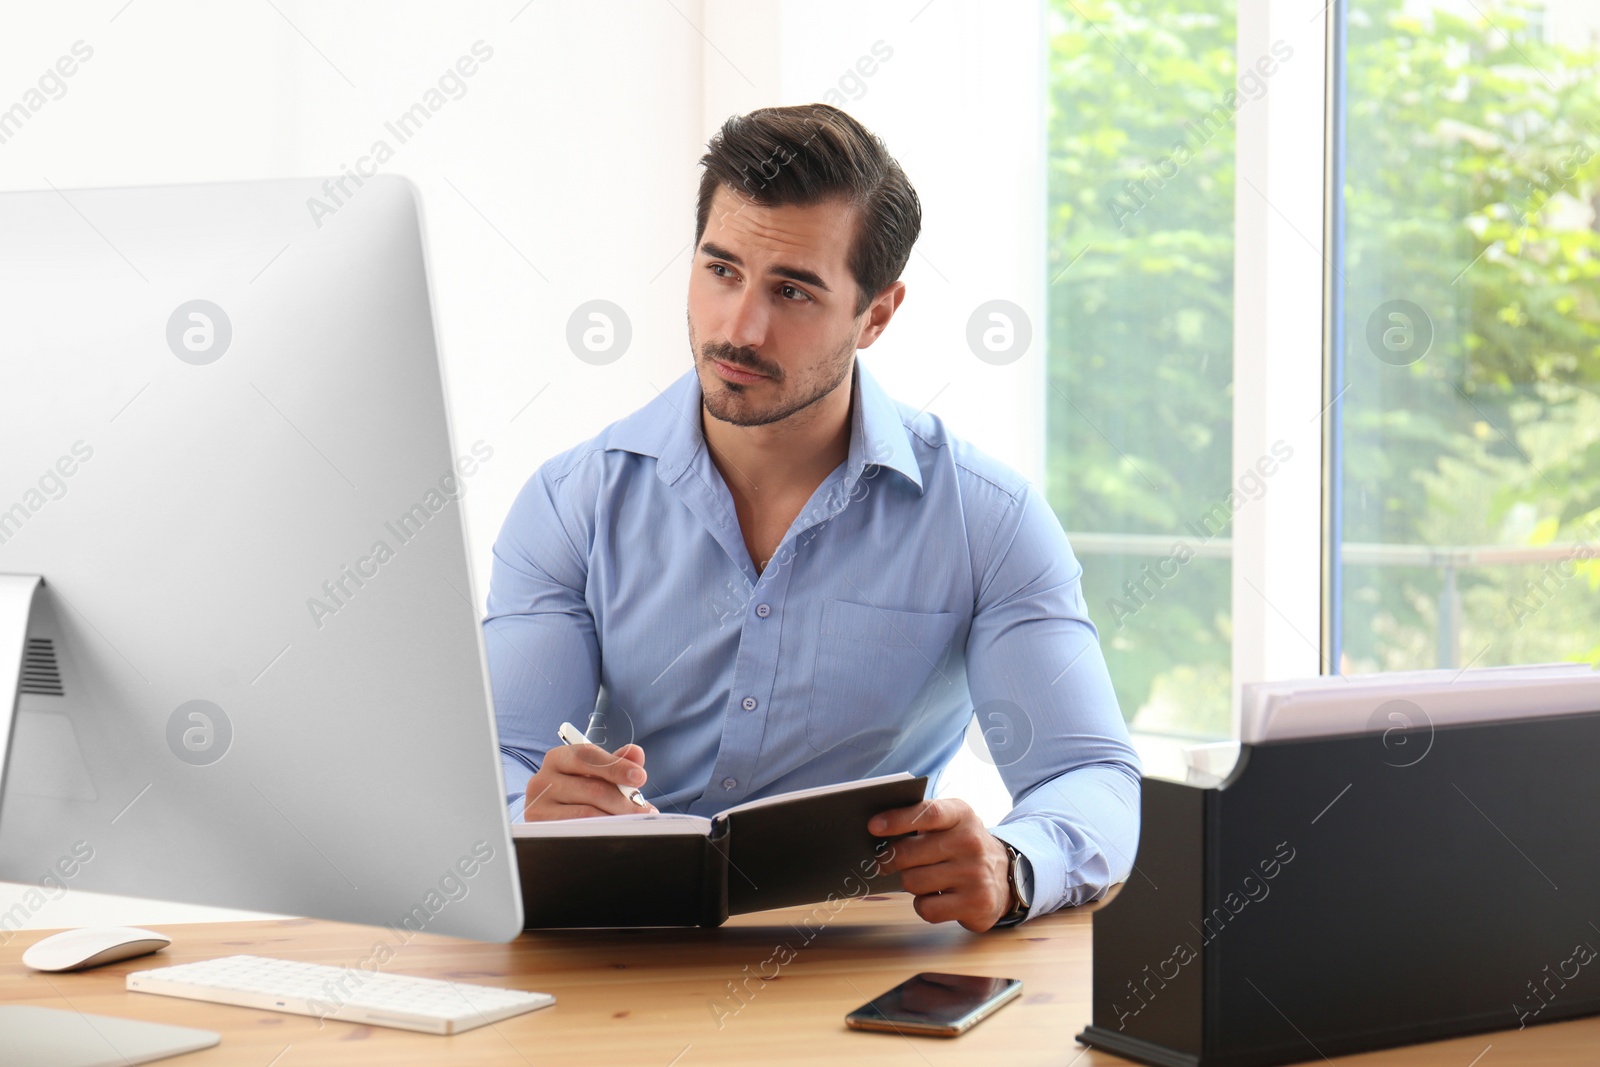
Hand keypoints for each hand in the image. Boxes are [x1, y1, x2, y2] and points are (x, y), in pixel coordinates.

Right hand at [523, 741, 657, 820]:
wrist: (550, 816)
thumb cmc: (577, 790)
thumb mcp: (594, 773)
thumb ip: (616, 762)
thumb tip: (636, 753)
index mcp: (558, 758)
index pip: (588, 756)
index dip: (617, 766)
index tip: (640, 777)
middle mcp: (543, 780)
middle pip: (593, 789)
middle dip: (625, 801)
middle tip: (645, 810)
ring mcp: (539, 806)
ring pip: (588, 814)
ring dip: (617, 819)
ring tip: (635, 823)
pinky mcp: (540, 830)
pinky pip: (578, 831)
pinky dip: (601, 832)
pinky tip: (615, 833)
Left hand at [868, 798, 1012, 931]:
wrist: (1004, 877)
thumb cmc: (961, 847)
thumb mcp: (950, 823)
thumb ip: (919, 820)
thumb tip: (875, 831)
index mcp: (962, 815)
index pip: (927, 813)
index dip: (898, 819)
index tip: (872, 827)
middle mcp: (971, 842)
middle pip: (909, 854)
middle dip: (890, 860)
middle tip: (885, 863)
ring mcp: (975, 874)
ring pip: (913, 882)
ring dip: (909, 883)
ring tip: (923, 878)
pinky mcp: (976, 903)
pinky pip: (926, 908)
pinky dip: (923, 905)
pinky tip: (936, 897)